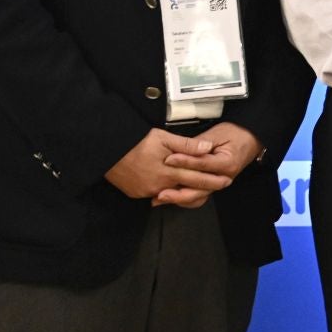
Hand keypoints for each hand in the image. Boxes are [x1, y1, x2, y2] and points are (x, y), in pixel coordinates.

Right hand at [106, 129, 231, 201]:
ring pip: (172, 194)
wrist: (105, 150)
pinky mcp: (135, 194)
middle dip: (205, 187)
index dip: (213, 180)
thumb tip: (208, 147)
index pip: (197, 178)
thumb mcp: (162, 137)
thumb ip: (187, 145)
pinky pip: (155, 194)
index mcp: (168, 172)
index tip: (227, 179)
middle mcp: (159, 186)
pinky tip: (174, 186)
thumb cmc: (134, 140)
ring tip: (199, 185)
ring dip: (185, 190)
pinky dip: (166, 191)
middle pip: (187, 189)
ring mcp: (146, 192)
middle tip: (221, 184)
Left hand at [157, 121, 264, 206]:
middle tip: (161, 190)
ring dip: (179, 198)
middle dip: (179, 189)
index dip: (185, 161)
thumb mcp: (216, 134)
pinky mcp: (213, 185)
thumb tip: (181, 149)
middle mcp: (225, 177)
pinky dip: (184, 199)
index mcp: (227, 163)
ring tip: (161, 197)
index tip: (168, 159)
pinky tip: (169, 198)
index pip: (203, 163)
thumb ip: (198, 144)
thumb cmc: (234, 134)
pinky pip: (199, 196)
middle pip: (200, 187)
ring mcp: (219, 183)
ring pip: (199, 196)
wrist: (249, 139)